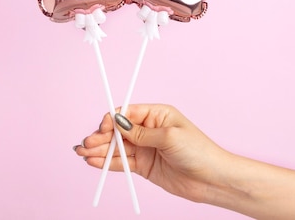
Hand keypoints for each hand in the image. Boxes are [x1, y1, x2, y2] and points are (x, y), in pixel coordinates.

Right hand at [74, 104, 233, 202]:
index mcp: (156, 115)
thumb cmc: (199, 152)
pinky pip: (121, 163)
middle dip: (100, 137)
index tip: (102, 129)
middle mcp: (148, 130)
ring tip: (82, 154)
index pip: (127, 113)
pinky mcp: (144, 166)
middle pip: (118, 131)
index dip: (111, 120)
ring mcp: (145, 148)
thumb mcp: (169, 137)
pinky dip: (107, 163)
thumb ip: (140, 133)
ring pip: (116, 148)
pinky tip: (93, 163)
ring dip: (99, 150)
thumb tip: (118, 122)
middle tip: (85, 145)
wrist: (213, 181)